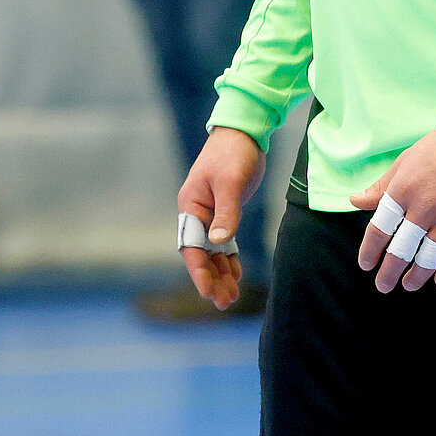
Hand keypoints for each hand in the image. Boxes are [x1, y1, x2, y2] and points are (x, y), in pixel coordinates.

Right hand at [178, 126, 264, 309]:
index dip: (199, 271)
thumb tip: (218, 243)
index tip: (208, 293)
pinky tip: (237, 275)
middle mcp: (197, 214)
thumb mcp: (230, 183)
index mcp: (191, 206)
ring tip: (232, 297)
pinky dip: (230, 259)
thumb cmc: (233, 153)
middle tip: (225, 303)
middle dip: (212, 279)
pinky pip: (224, 243)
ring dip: (222, 273)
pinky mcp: (225, 212)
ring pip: (213, 252)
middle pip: (201, 254)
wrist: (244, 132)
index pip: (191, 246)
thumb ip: (226, 213)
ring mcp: (211, 214)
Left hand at [350, 127, 435, 293]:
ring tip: (409, 285)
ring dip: (417, 276)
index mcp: (402, 192)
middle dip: (389, 272)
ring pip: (429, 258)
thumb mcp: (402, 163)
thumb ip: (380, 188)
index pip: (379, 229)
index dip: (370, 251)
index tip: (366, 264)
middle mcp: (424, 208)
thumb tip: (355, 201)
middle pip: (402, 250)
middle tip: (384, 285)